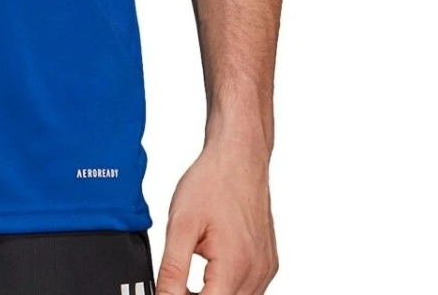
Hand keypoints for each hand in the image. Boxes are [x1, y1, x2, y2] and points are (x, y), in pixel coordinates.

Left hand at [155, 137, 277, 294]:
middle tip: (175, 286)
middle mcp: (257, 272)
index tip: (169, 292)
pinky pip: (249, 289)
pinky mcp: (268, 263)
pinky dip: (227, 288)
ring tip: (189, 281)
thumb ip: (172, 269)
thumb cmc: (213, 182)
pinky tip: (210, 273)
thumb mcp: (180, 225)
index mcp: (236, 265)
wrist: (239, 157)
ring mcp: (266, 269)